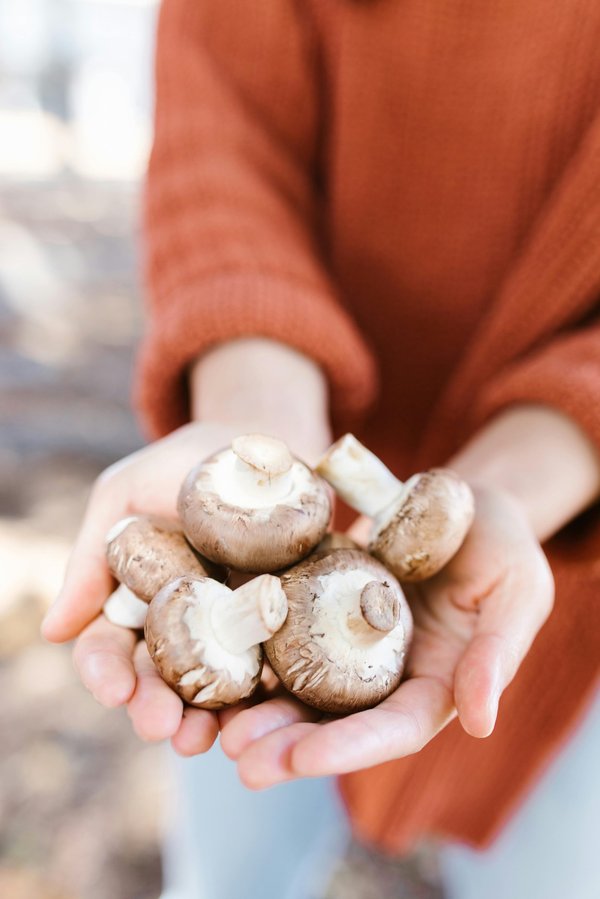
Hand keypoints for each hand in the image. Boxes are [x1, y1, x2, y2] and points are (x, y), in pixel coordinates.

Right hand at [42, 422, 255, 753]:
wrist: (263, 445)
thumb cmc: (184, 464)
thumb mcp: (125, 495)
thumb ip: (90, 558)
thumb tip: (53, 632)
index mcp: (135, 600)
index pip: (110, 647)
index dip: (105, 671)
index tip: (112, 689)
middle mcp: (181, 623)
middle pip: (160, 678)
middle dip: (154, 706)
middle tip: (159, 726)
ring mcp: (233, 629)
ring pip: (212, 686)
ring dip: (203, 718)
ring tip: (201, 739)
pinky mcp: (283, 625)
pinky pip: (273, 668)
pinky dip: (263, 696)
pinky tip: (261, 713)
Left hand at [218, 485, 553, 786]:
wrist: (463, 501)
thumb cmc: (504, 545)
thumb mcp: (517, 590)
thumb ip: (499, 652)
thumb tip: (480, 721)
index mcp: (435, 684)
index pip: (393, 728)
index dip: (349, 748)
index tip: (301, 760)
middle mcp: (386, 674)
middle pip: (335, 720)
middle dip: (287, 743)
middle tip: (238, 756)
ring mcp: (349, 642)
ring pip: (299, 685)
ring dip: (258, 709)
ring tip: (212, 727)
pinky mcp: (320, 605)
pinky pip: (282, 632)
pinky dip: (250, 650)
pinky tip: (212, 658)